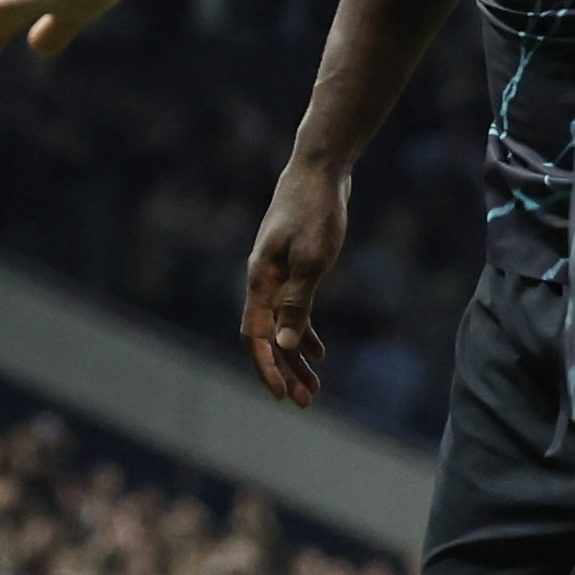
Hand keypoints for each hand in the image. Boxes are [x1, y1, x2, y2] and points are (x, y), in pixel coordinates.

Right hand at [239, 156, 345, 405]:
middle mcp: (261, 282)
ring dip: (293, 358)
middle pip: (265, 338)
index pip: (254, 337)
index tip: (282, 397)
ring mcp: (275, 275)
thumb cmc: (316, 212)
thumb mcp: (312, 260)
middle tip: (304, 402)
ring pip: (278, 327)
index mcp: (260, 281)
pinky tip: (319, 352)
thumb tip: (282, 345)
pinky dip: (303, 333)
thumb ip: (296, 303)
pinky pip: (291, 311)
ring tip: (313, 387)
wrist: (319, 171)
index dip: (267, 369)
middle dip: (282, 372)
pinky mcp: (291, 268)